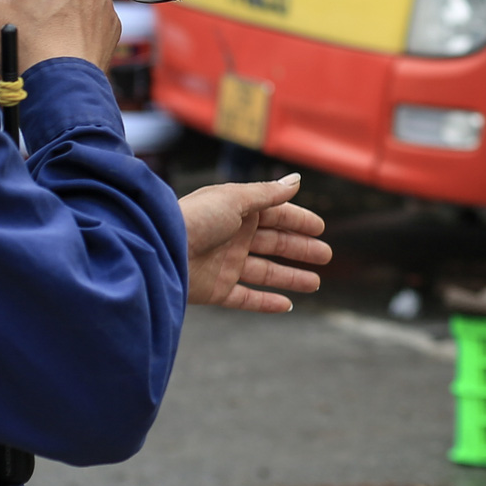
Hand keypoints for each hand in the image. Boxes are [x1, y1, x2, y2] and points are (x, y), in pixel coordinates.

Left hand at [181, 173, 329, 312]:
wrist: (158, 250)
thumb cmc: (195, 219)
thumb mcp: (234, 199)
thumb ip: (268, 193)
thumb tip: (296, 179)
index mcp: (237, 211)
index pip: (275, 215)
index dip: (298, 221)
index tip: (321, 228)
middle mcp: (232, 237)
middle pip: (274, 243)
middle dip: (300, 249)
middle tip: (326, 256)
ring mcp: (225, 265)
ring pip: (266, 272)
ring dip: (291, 277)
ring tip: (315, 283)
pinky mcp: (216, 290)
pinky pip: (246, 298)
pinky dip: (266, 302)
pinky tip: (288, 305)